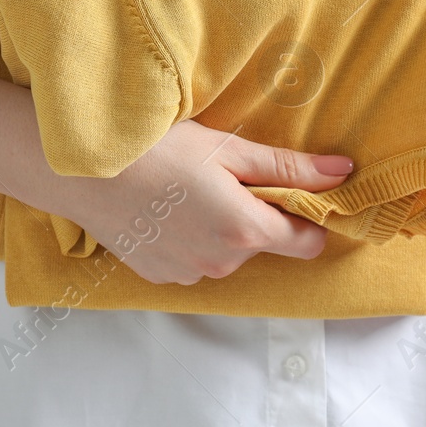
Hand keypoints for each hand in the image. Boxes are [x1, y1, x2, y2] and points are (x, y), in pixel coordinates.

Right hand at [35, 121, 353, 285]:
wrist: (82, 172)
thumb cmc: (156, 150)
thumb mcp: (228, 149)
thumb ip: (289, 169)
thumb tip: (344, 173)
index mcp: (244, 231)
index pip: (307, 243)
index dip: (308, 217)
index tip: (293, 193)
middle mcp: (220, 263)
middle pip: (262, 245)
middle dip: (255, 217)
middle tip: (221, 178)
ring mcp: (188, 275)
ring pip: (226, 255)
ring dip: (220, 230)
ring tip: (186, 192)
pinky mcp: (160, 277)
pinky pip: (193, 262)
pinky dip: (189, 240)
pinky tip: (165, 210)